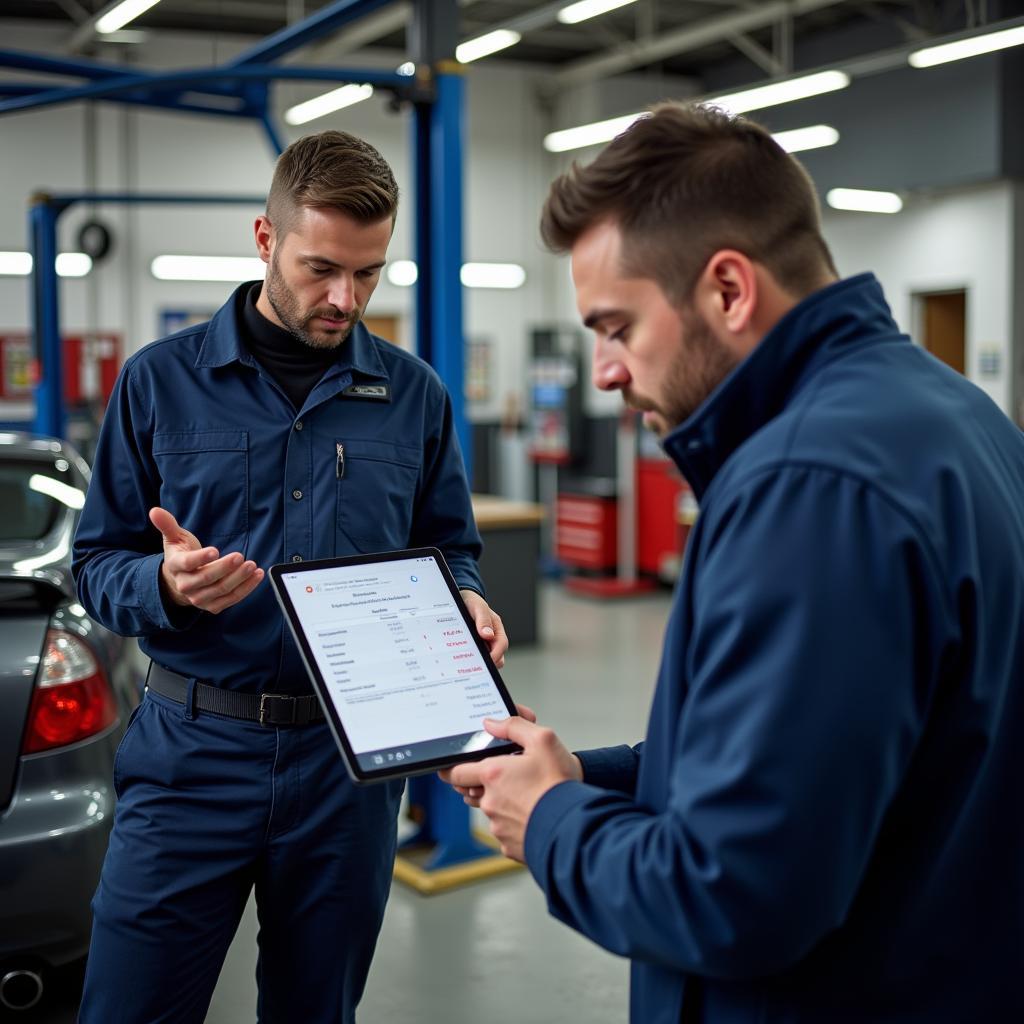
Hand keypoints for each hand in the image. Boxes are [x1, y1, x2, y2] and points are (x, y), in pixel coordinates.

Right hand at [149, 506, 263, 613]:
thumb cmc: (181, 554)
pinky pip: (231, 599)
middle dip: (224, 568)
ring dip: (239, 579)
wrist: (181, 581)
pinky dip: (246, 588)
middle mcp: (186, 585)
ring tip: (252, 566)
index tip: (215, 550)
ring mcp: (199, 598)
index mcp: (175, 566)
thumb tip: (155, 510)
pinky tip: (257, 576)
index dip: (200, 558)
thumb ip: (167, 524)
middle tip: (240, 556)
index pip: (187, 564)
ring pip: (221, 590)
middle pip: (206, 578)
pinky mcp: (213, 605)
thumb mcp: (174, 538)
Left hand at [442, 716, 582, 862]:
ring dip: (504, 804)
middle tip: (512, 778)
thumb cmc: (559, 784)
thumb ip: (513, 726)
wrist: (575, 827)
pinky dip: (516, 823)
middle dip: (488, 785)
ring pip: (492, 811)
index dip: (455, 768)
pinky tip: (533, 816)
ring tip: (529, 797)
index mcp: (492, 775)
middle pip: (475, 791)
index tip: (456, 768)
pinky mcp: (509, 846)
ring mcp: (498, 826)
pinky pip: (506, 831)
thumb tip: (490, 724)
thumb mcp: (543, 741)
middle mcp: (489, 802)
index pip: (456, 772)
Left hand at [460, 590, 508, 667]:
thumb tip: (488, 635)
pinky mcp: (474, 646)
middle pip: (496, 656)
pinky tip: (461, 659)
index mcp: (496, 628)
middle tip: (475, 667)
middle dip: (488, 663)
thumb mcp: (477, 606)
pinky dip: (470, 659)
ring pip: (486, 658)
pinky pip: (475, 656)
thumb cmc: (471, 601)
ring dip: (479, 662)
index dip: (496, 655)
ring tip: (466, 664)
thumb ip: (483, 619)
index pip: (501, 645)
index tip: (487, 661)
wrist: (460, 599)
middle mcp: (492, 637)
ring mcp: (483, 643)